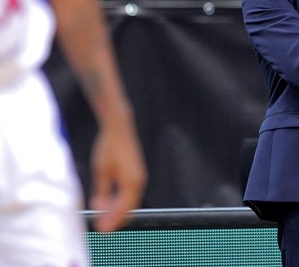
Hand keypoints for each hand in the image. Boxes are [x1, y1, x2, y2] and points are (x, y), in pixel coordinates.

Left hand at [89, 116, 146, 232]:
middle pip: (129, 209)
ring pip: (129, 202)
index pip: (123, 209)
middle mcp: (139, 182)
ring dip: (116, 210)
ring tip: (100, 214)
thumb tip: (99, 207)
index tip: (100, 230)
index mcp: (132, 182)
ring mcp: (139, 178)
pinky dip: (119, 201)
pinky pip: (129, 194)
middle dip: (114, 219)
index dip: (112, 221)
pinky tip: (106, 202)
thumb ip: (102, 191)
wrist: (119, 128)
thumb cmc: (109, 147)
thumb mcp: (101, 171)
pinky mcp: (136, 174)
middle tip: (99, 227)